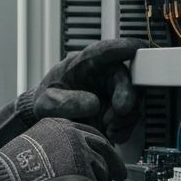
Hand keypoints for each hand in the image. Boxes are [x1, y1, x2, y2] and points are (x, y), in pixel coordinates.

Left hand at [0, 38, 144, 149]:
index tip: (135, 47)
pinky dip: (125, 128)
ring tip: (108, 127)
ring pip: (133, 98)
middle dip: (127, 94)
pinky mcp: (117, 111)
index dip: (121, 47)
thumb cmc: (45, 102)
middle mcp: (102, 75)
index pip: (103, 51)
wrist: (46, 120)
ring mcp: (112, 92)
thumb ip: (63, 102)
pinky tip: (111, 133)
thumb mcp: (44, 103)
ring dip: (125, 116)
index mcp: (82, 64)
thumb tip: (93, 104)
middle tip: (121, 110)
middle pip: (125, 76)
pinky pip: (131, 118)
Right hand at [0, 118, 126, 180]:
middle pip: (105, 159)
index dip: (109, 156)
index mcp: (60, 126)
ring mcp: (79, 156)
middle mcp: (73, 136)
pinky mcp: (82, 179)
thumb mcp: (36, 151)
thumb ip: (58, 153)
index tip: (115, 170)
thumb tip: (80, 170)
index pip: (96, 136)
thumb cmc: (8, 173)